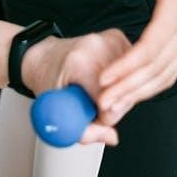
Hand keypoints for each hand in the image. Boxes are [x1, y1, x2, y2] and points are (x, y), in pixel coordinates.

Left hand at [22, 29, 131, 144]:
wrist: (44, 56)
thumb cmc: (48, 79)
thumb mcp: (56, 109)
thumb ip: (82, 131)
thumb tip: (111, 137)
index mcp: (80, 62)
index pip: (110, 100)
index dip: (103, 116)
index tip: (92, 116)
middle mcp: (97, 46)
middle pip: (123, 91)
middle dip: (113, 106)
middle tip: (92, 103)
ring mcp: (110, 40)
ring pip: (131, 81)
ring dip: (119, 94)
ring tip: (95, 89)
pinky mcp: (118, 38)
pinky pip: (131, 70)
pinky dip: (122, 81)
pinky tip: (105, 80)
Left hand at [96, 0, 176, 116]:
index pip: (149, 49)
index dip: (126, 67)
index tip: (104, 79)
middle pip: (156, 69)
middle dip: (128, 89)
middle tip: (102, 103)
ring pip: (164, 76)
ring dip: (138, 93)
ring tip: (113, 106)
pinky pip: (170, 72)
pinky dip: (151, 87)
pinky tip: (131, 95)